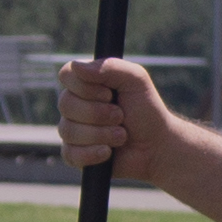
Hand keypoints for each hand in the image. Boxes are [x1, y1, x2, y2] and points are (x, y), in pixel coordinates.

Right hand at [52, 56, 175, 184]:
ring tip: (121, 136)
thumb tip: (76, 66)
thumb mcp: (136, 80)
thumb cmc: (146, 110)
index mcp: (86, 83)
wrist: (156, 146)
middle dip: (98, 113)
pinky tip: (109, 152)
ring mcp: (73, 131)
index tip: (109, 93)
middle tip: (120, 116)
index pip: (66, 74)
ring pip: (68, 130)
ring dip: (102, 134)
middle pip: (65, 104)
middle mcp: (75, 105)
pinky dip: (93, 153)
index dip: (86, 86)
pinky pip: (70, 154)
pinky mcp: (75, 155)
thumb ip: (110, 67)